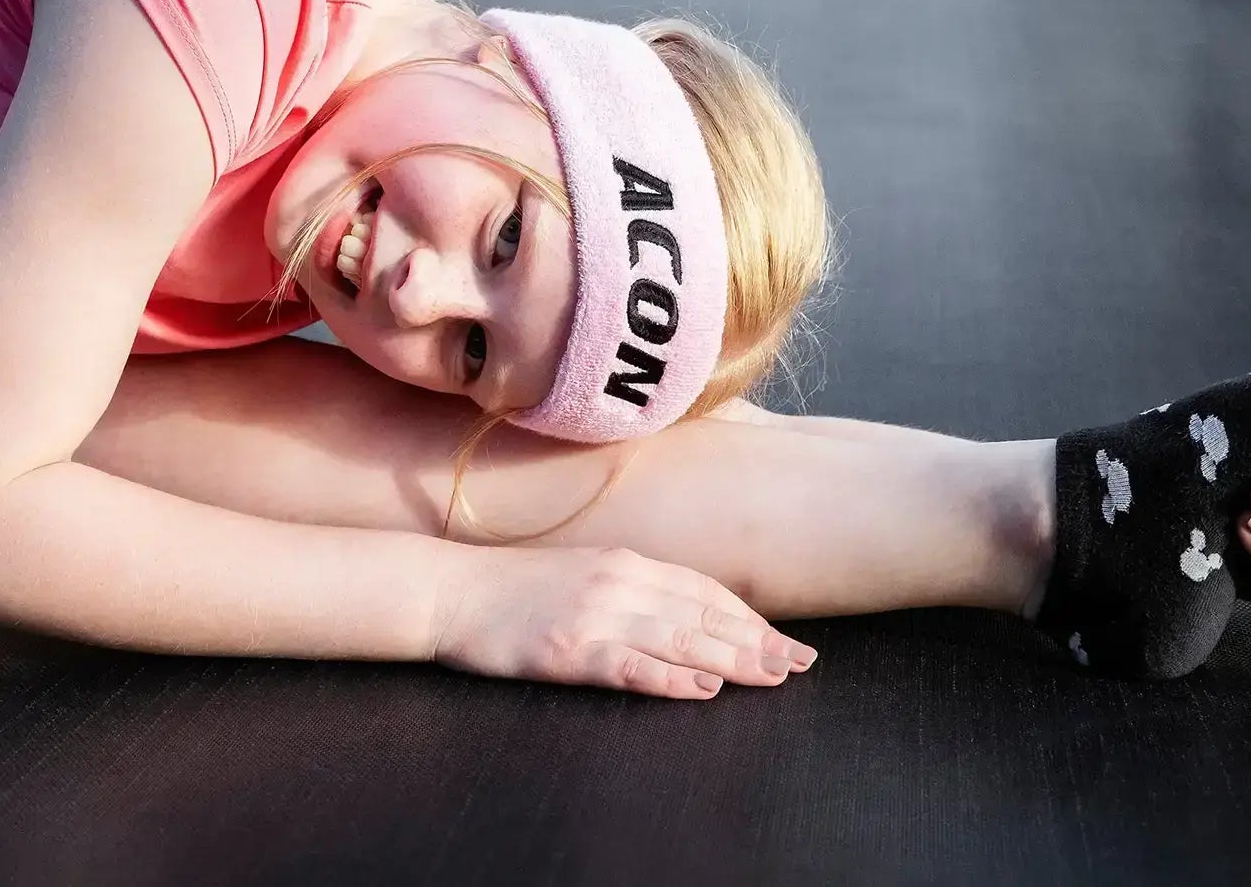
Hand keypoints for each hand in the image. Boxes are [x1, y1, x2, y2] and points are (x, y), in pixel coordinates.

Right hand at [431, 544, 817, 698]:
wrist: (449, 590)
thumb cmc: (513, 587)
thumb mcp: (582, 573)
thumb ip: (631, 586)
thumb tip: (682, 612)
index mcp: (624, 562)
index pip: (703, 590)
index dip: (749, 617)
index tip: (786, 641)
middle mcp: (618, 582)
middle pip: (702, 613)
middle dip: (757, 641)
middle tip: (801, 665)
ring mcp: (593, 615)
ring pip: (678, 637)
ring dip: (731, 658)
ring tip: (772, 677)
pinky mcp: (566, 650)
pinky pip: (628, 664)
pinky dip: (669, 676)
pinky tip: (700, 688)